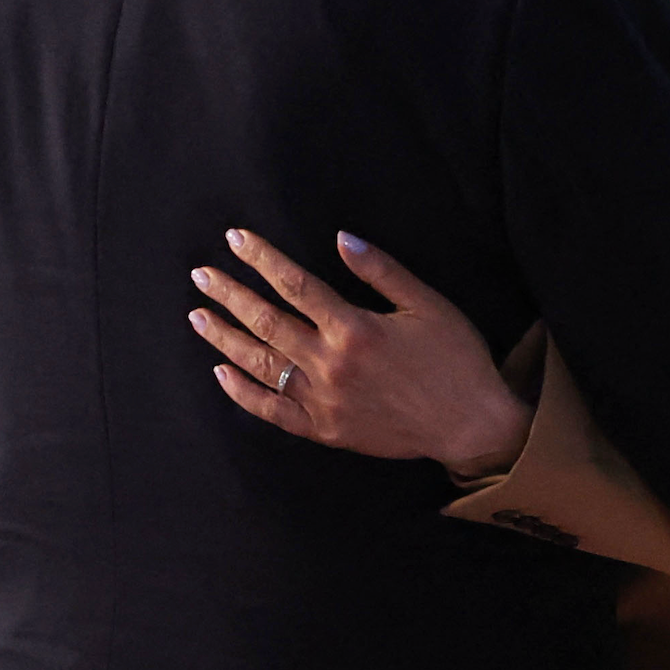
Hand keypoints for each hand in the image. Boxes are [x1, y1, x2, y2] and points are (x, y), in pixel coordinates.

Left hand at [190, 229, 531, 479]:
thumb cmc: (456, 358)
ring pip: (260, 365)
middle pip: (267, 322)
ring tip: (199, 316)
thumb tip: (341, 238)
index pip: (296, 284)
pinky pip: (271, 411)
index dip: (262, 259)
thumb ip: (382, 271)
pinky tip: (222, 373)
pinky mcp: (324, 430)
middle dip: (231, 294)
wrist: (470, 423)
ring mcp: (323, 401)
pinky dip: (243, 393)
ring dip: (225, 338)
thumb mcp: (428, 305)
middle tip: (202, 275)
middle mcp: (331, 364)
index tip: (235, 239)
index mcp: (355, 329)